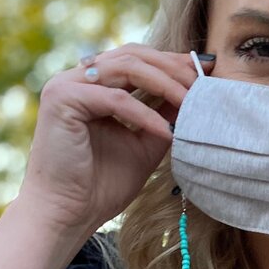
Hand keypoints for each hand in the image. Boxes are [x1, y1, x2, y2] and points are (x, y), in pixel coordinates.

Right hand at [19, 45, 214, 235]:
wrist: (67, 214)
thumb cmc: (100, 186)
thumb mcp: (145, 143)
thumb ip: (165, 116)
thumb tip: (195, 94)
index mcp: (93, 85)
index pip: (136, 59)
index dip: (171, 61)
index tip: (206, 68)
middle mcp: (77, 79)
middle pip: (133, 55)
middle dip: (172, 67)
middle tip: (203, 82)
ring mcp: (66, 85)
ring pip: (126, 68)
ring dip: (165, 84)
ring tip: (192, 101)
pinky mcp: (62, 99)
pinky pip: (116, 98)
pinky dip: (145, 114)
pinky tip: (166, 131)